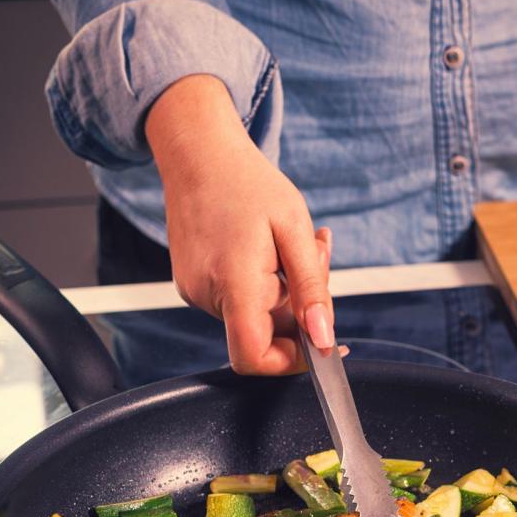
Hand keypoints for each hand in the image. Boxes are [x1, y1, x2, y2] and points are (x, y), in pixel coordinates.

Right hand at [146, 74, 333, 373]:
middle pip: (265, 333)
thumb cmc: (247, 182)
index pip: (253, 357)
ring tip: (293, 241)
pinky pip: (241, 299)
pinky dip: (267, 282)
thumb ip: (311, 289)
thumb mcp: (294, 229)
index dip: (290, 364)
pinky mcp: (193, 284)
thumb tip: (323, 340)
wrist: (198, 152)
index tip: (320, 343)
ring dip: (287, 288)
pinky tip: (272, 246)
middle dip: (301, 305)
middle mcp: (206, 294)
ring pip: (257, 314)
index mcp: (232, 282)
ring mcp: (195, 291)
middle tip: (317, 253)